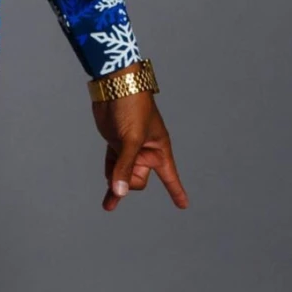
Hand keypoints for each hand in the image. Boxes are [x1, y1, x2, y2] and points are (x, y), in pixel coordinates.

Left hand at [91, 90, 188, 213]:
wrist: (114, 86)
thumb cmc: (131, 107)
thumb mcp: (131, 139)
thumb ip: (125, 166)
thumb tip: (119, 192)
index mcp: (158, 149)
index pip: (170, 176)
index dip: (176, 191)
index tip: (183, 205)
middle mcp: (146, 151)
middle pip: (138, 180)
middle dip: (129, 181)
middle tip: (120, 169)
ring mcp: (129, 148)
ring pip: (124, 176)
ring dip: (115, 185)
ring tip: (108, 202)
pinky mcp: (115, 144)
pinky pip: (113, 167)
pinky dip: (110, 178)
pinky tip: (108, 194)